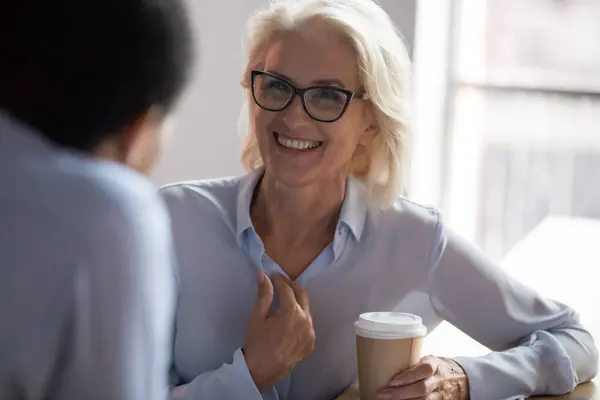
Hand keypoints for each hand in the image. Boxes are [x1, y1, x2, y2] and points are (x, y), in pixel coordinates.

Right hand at [243, 273, 314, 391]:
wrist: (261, 371)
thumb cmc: (257, 343)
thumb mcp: (257, 317)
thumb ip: (263, 295)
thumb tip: (263, 275)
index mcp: (292, 312)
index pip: (287, 289)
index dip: (279, 280)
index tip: (272, 277)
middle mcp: (306, 320)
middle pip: (302, 295)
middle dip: (291, 287)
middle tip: (280, 283)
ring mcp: (310, 333)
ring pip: (306, 310)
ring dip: (296, 302)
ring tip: (284, 301)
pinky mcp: (311, 343)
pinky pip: (307, 324)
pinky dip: (300, 318)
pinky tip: (289, 320)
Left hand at [376, 356, 468, 399]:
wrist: (459, 378)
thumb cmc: (435, 367)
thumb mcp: (427, 360)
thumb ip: (412, 364)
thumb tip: (385, 363)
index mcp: (434, 365)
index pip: (424, 370)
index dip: (408, 376)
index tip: (392, 381)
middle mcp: (438, 381)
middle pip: (421, 389)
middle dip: (400, 393)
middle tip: (382, 394)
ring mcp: (440, 395)